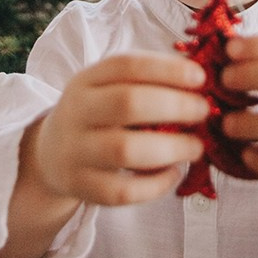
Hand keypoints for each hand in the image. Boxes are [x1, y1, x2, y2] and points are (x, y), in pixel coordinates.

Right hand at [34, 52, 207, 207]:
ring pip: (124, 150)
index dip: (166, 69)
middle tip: (204, 112)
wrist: (52, 154)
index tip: (200, 77)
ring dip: (171, 148)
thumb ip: (147, 80)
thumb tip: (200, 80)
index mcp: (87, 80)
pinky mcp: (82, 187)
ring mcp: (76, 151)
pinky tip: (174, 172)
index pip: (126, 65)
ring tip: (197, 147)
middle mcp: (77, 112)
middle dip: (174, 106)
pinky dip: (155, 185)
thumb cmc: (98, 114)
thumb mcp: (109, 87)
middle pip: (126, 103)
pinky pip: (122, 191)